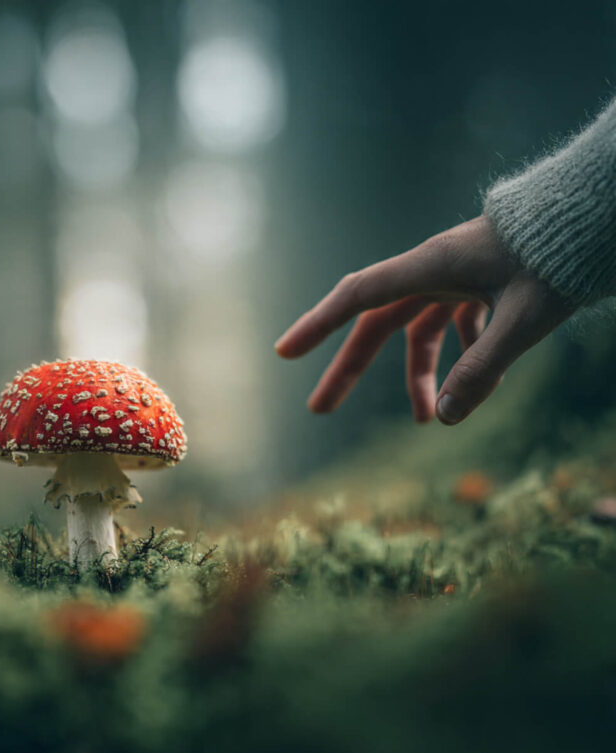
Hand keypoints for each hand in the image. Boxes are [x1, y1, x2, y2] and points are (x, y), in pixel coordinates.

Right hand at [275, 216, 572, 424]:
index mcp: (431, 267)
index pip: (358, 297)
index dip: (317, 325)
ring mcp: (455, 279)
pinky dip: (462, 358)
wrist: (596, 217)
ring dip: (417, 376)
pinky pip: (455, 327)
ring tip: (423, 419)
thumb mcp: (524, 319)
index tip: (284, 352)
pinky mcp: (479, 286)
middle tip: (320, 408)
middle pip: (376, 325)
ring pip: (417, 332)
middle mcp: (433, 272)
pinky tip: (483, 384)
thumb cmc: (560, 257)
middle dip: (349, 369)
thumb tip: (444, 417)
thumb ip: (483, 368)